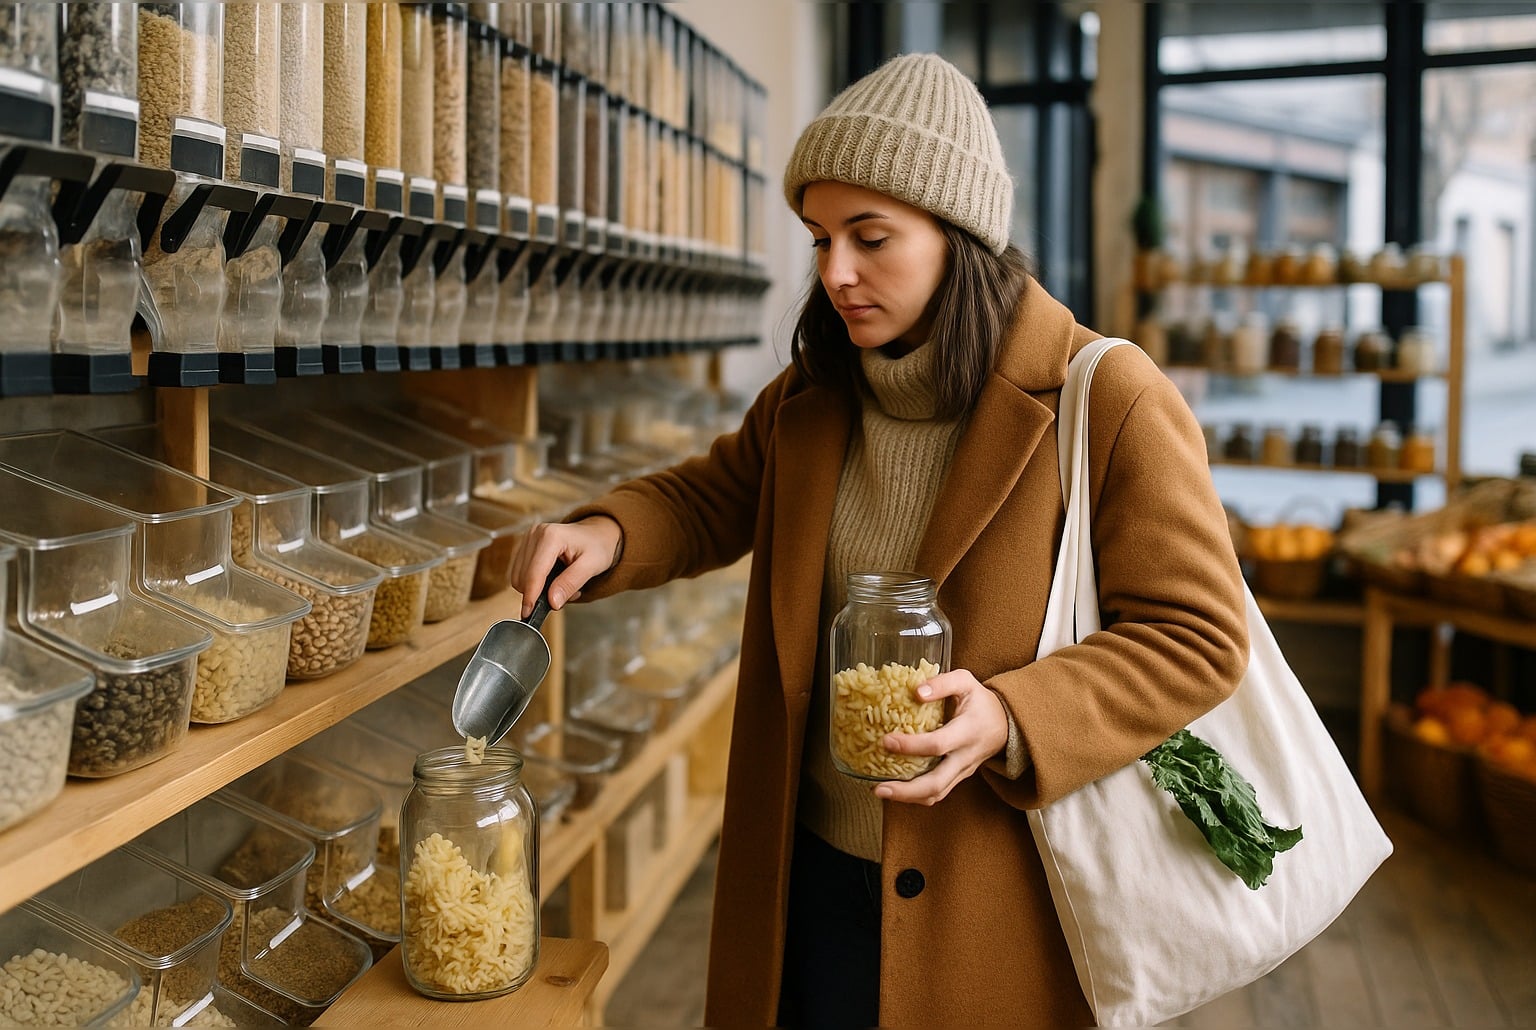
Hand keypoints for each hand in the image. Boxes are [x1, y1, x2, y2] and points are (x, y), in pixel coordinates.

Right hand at [510, 516, 623, 618]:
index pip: (535, 573)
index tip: (529, 613)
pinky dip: (535, 582)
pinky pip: (520, 572)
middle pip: (523, 576)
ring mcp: (528, 538)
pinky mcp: (525, 545)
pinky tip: (552, 577)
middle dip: (540, 592)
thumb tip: (552, 602)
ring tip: (561, 583)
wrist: (597, 534)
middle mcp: (536, 533)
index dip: (531, 596)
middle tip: (566, 593)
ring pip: (518, 576)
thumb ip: (570, 583)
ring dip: (537, 588)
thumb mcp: (591, 566)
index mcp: (551, 536)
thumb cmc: (597, 547)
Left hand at [873, 669, 1008, 805]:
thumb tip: (917, 691)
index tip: (886, 741)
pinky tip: (896, 789)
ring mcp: (963, 771)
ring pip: (936, 794)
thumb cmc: (981, 701)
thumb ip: (943, 683)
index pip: (938, 745)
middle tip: (878, 788)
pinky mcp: (958, 778)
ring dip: (908, 798)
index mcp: (968, 731)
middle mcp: (965, 757)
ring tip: (881, 791)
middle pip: (936, 784)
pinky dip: (916, 795)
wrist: (1006, 723)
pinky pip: (937, 793)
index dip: (911, 746)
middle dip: (906, 790)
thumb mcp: (966, 682)